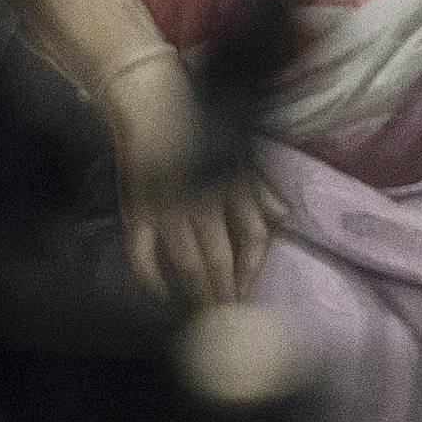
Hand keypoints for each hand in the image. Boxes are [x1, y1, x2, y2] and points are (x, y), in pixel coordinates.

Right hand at [100, 55, 283, 311]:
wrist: (149, 100)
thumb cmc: (199, 122)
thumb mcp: (239, 150)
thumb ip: (259, 187)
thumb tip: (284, 218)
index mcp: (234, 186)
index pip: (254, 239)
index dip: (254, 271)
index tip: (251, 295)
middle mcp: (206, 202)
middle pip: (222, 259)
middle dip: (228, 294)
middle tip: (231, 321)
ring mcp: (169, 209)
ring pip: (188, 263)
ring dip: (199, 293)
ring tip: (205, 316)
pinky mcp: (137, 210)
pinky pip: (143, 254)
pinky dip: (151, 279)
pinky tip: (163, 297)